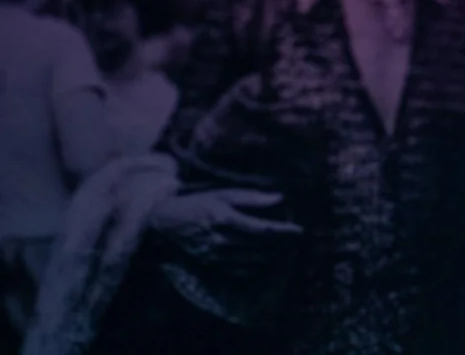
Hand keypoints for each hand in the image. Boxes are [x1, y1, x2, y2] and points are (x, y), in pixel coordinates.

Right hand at [150, 188, 301, 261]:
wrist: (165, 225)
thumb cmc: (197, 204)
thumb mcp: (222, 194)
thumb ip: (251, 198)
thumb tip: (278, 198)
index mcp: (226, 219)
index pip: (262, 228)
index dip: (283, 231)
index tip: (298, 230)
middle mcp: (223, 240)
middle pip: (260, 245)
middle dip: (281, 243)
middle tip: (295, 239)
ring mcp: (217, 255)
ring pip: (253, 259)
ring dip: (271, 255)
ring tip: (285, 249)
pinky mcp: (212, 265)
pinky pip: (239, 270)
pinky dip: (255, 266)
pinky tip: (264, 260)